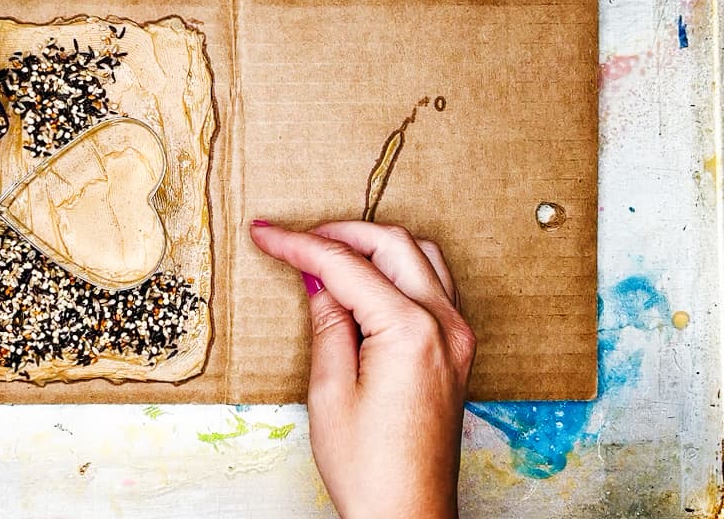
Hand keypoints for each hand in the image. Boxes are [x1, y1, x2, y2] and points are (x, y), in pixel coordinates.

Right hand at [250, 221, 474, 518]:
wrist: (407, 514)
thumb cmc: (368, 467)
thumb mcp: (330, 389)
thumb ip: (328, 320)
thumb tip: (319, 277)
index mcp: (410, 331)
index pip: (347, 265)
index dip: (300, 244)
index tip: (267, 234)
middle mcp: (444, 325)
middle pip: (392, 244)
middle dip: (340, 233)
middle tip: (295, 241)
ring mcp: (457, 336)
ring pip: (420, 256)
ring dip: (373, 246)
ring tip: (328, 256)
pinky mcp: (457, 350)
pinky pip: (433, 285)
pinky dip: (397, 270)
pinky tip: (364, 283)